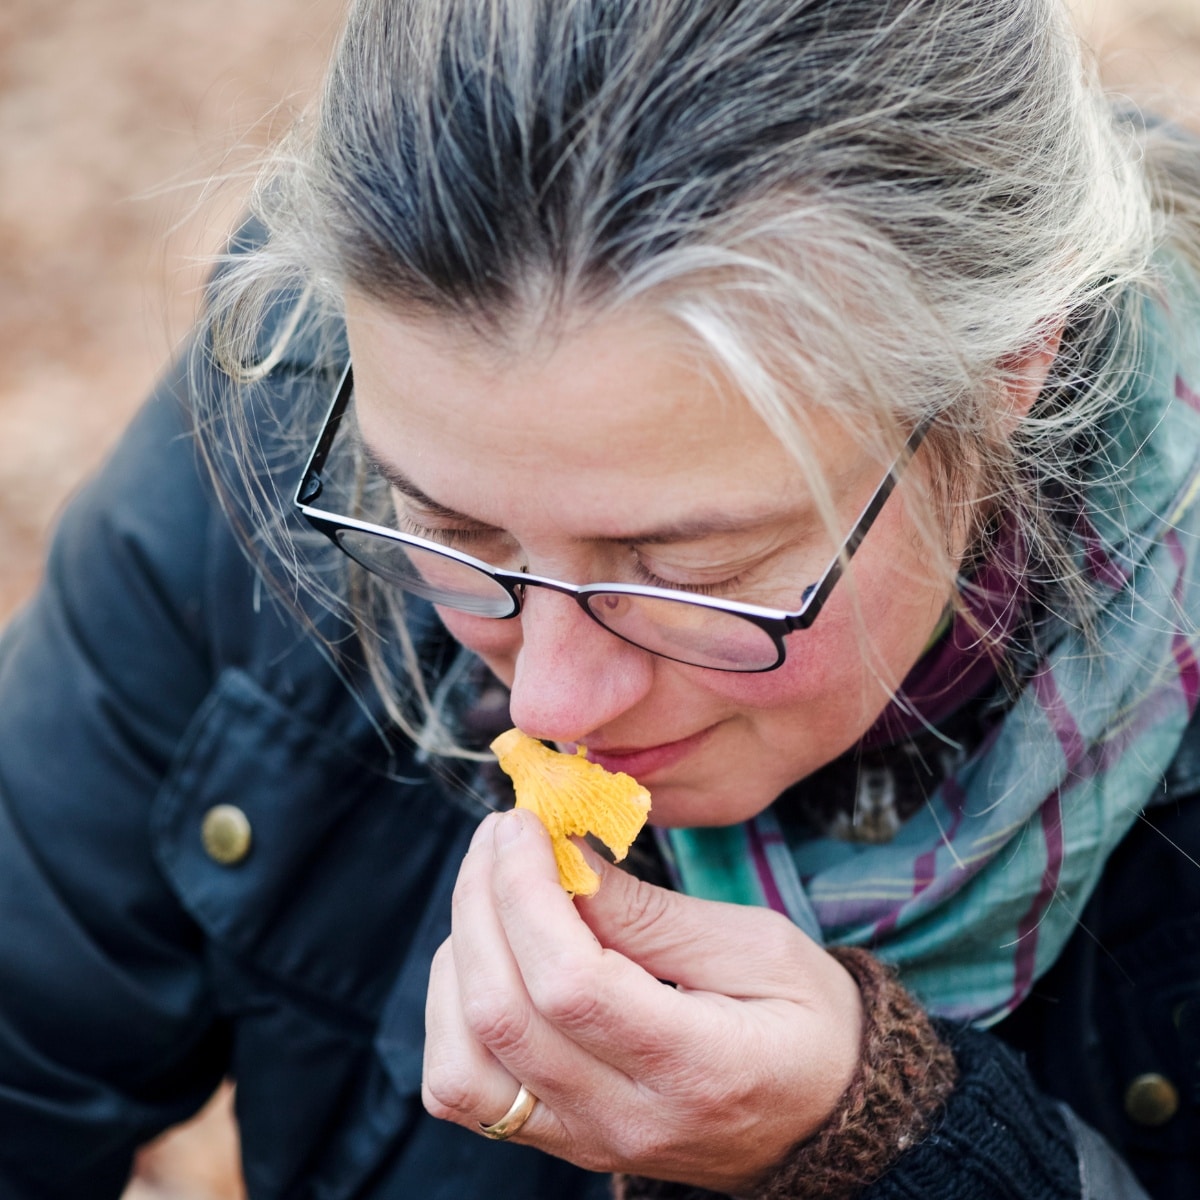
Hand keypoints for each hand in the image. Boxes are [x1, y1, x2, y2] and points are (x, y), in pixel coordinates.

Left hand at [422, 809, 862, 1193]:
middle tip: (499, 834)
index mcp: (700, 1067)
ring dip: (459, 958)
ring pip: (461, 1066)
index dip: (526, 893)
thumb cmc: (806, 1018)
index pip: (570, 986)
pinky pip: (464, 1090)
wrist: (826, 1115)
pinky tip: (488, 956)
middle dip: (481, 902)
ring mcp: (585, 1142)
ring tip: (492, 892)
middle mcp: (629, 1121)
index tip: (521, 824)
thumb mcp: (755, 945)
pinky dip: (453, 1012)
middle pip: (502, 1016)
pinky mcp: (560, 1140)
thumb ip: (647, 912)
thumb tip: (556, 854)